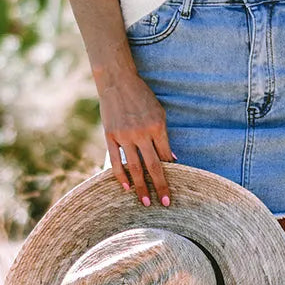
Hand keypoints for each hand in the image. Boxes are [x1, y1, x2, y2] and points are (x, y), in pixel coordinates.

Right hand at [99, 71, 176, 206]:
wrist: (117, 82)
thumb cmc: (142, 97)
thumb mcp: (159, 112)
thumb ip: (163, 136)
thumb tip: (171, 159)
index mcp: (157, 126)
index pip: (166, 156)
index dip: (171, 172)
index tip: (174, 186)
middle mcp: (141, 132)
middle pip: (153, 166)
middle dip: (160, 186)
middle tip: (165, 203)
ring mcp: (124, 135)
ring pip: (135, 167)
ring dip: (141, 187)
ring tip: (146, 202)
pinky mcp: (110, 136)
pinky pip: (116, 160)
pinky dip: (121, 176)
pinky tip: (126, 187)